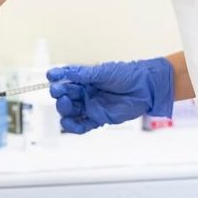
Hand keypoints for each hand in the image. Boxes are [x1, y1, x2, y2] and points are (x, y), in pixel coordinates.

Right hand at [47, 56, 174, 133]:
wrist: (146, 88)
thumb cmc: (128, 75)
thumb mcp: (103, 71)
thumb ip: (83, 74)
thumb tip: (64, 72)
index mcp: (86, 79)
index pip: (66, 80)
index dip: (58, 79)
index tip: (51, 77)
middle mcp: (86, 93)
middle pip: (66, 96)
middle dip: (60, 94)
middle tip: (59, 92)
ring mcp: (92, 106)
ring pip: (71, 112)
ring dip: (65, 110)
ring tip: (66, 104)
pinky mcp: (99, 118)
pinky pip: (82, 125)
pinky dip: (74, 126)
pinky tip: (69, 123)